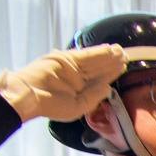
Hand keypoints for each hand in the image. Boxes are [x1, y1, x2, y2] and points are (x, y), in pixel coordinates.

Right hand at [0, 45, 126, 122]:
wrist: (30, 96)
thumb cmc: (51, 105)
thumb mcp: (78, 106)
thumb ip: (94, 97)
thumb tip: (108, 87)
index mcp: (79, 88)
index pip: (98, 79)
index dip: (110, 73)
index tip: (123, 68)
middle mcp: (76, 75)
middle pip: (97, 68)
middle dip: (112, 62)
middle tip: (126, 56)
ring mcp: (71, 66)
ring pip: (94, 60)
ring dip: (108, 56)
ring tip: (121, 52)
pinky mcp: (65, 59)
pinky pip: (85, 56)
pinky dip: (98, 52)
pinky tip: (109, 50)